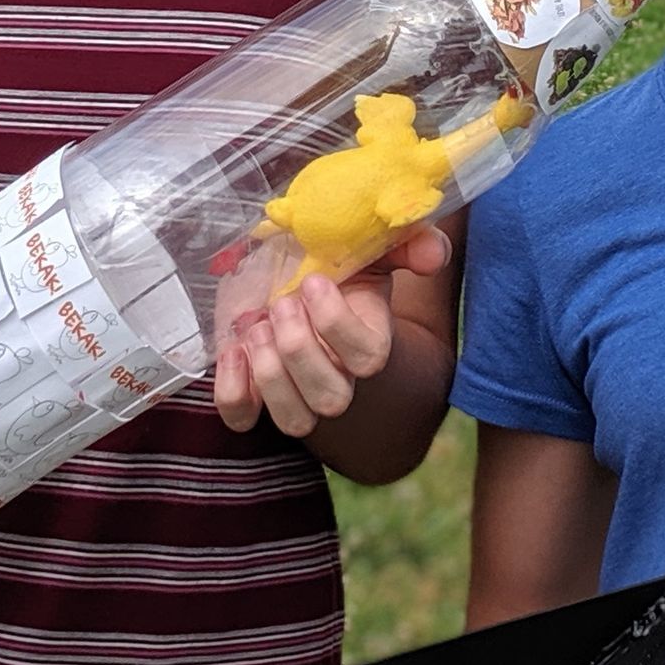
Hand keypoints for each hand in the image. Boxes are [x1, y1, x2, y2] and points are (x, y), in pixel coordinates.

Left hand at [213, 226, 449, 437]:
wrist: (284, 278)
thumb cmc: (330, 265)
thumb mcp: (367, 246)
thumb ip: (406, 243)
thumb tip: (432, 253)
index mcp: (367, 341)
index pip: (367, 359)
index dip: (336, 324)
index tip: (312, 280)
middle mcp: (336, 377)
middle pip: (331, 399)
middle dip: (298, 348)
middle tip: (280, 303)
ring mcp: (293, 393)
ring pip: (294, 421)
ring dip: (270, 374)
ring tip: (256, 326)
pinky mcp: (251, 395)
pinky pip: (241, 418)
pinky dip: (232, 391)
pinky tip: (233, 349)